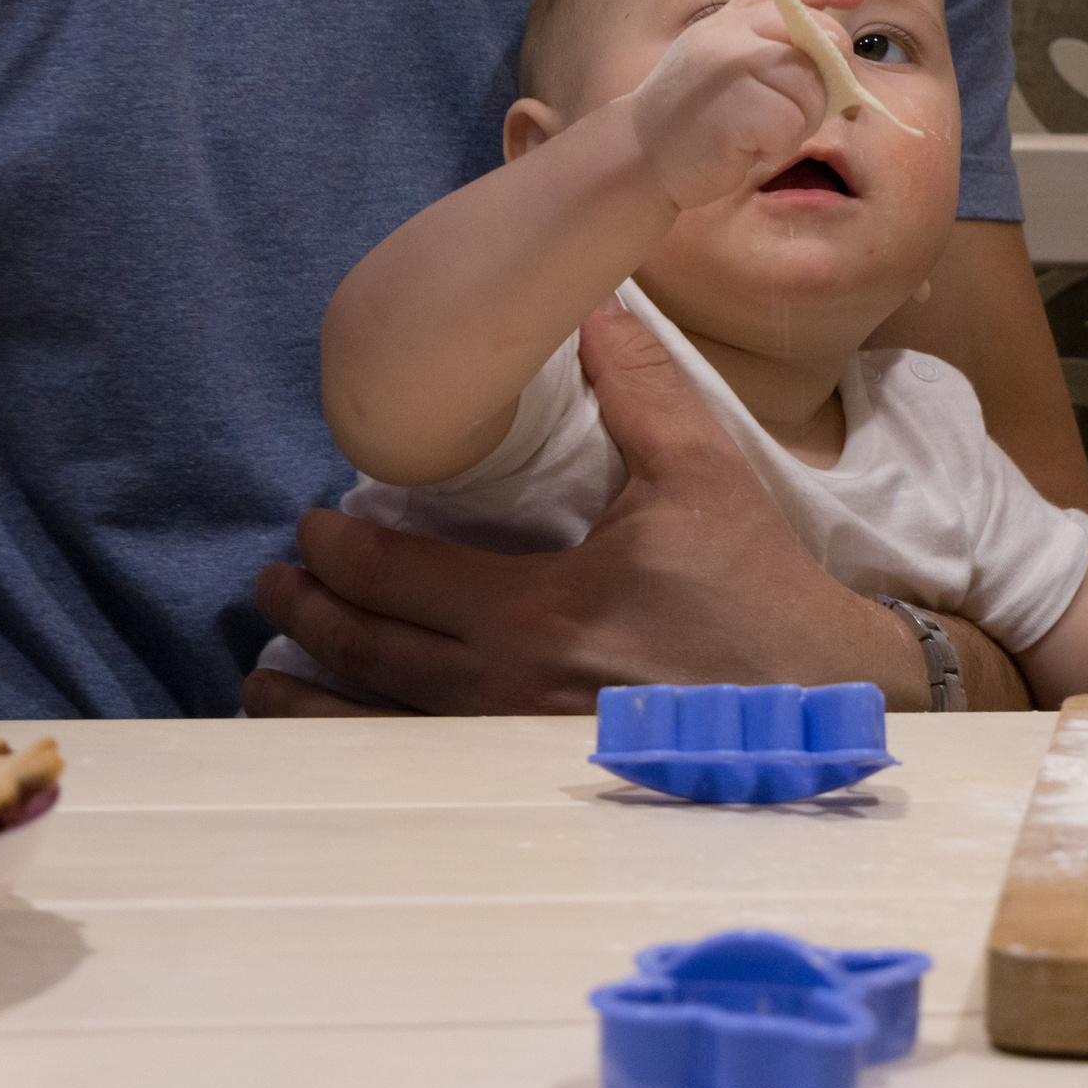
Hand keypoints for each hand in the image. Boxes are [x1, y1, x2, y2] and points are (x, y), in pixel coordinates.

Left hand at [247, 297, 922, 713]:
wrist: (821, 698)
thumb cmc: (759, 589)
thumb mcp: (702, 473)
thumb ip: (637, 387)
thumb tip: (589, 307)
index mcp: (536, 612)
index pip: (396, 579)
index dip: (337, 551)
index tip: (310, 527)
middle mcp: (509, 690)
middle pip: (372, 654)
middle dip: (305, 615)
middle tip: (268, 586)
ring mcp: (519, 748)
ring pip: (384, 729)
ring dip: (313, 701)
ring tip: (265, 678)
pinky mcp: (542, 780)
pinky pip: (427, 773)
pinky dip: (369, 753)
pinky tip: (344, 744)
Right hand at [624, 0, 859, 212]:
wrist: (641, 154)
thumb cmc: (693, 115)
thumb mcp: (722, 59)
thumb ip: (766, 35)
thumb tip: (839, 17)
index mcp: (729, 20)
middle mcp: (731, 34)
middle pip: (818, 42)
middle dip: (822, 80)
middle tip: (792, 109)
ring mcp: (732, 69)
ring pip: (810, 88)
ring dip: (800, 121)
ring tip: (760, 133)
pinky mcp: (738, 110)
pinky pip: (792, 124)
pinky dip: (780, 145)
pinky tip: (750, 148)